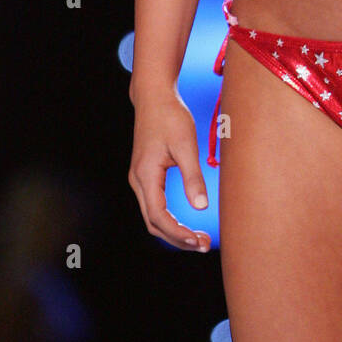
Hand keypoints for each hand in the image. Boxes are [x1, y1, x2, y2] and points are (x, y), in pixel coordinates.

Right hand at [128, 88, 211, 250]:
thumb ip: (192, 176)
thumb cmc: (170, 116)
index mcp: (145, 175)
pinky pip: (154, 205)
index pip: (158, 216)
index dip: (178, 233)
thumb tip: (201, 207)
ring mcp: (139, 178)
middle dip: (177, 238)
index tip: (198, 240)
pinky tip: (186, 222)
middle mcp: (138, 180)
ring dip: (173, 231)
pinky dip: (169, 219)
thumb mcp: (185, 145)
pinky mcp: (146, 174)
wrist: (154, 96)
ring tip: (198, 238)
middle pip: (153, 223)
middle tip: (203, 245)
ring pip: (152, 216)